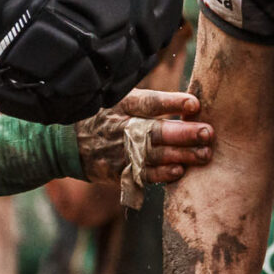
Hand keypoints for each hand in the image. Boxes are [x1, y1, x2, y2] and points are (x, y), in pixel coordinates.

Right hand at [75, 89, 215, 193]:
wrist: (65, 144)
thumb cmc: (104, 116)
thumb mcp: (118, 99)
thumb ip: (149, 101)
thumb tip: (190, 103)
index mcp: (123, 105)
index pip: (150, 103)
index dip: (172, 103)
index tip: (194, 104)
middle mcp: (122, 128)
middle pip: (156, 131)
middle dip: (184, 133)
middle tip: (208, 133)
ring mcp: (120, 152)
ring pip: (155, 156)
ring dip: (182, 155)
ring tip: (204, 153)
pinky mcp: (119, 171)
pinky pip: (144, 175)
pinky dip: (162, 174)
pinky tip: (180, 170)